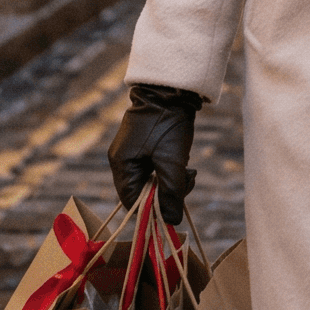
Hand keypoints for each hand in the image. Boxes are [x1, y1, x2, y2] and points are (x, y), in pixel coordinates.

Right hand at [108, 83, 201, 222]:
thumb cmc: (168, 124)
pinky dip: (169, 169)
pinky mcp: (143, 144)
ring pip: (151, 180)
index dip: (152, 209)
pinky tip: (183, 163)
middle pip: (142, 192)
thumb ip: (171, 193)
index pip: (131, 202)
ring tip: (188, 171)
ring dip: (171, 181)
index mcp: (121, 164)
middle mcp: (122, 159)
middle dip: (166, 192)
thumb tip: (171, 222)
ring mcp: (131, 151)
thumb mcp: (172, 161)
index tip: (174, 206)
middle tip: (187, 181)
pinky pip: (154, 167)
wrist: (171, 88)